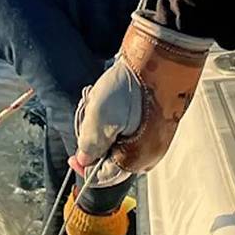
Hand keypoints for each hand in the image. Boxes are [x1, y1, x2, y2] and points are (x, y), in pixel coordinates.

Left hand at [76, 13, 210, 175]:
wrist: (162, 56)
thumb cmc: (132, 87)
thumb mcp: (100, 118)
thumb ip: (90, 146)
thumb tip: (84, 162)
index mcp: (136, 159)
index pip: (103, 178)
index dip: (84, 168)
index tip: (73, 156)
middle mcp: (150, 153)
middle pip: (111, 159)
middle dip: (96, 142)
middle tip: (91, 118)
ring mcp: (157, 138)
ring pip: (119, 143)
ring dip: (106, 127)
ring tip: (104, 103)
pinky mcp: (159, 122)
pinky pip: (131, 129)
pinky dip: (118, 118)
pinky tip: (117, 99)